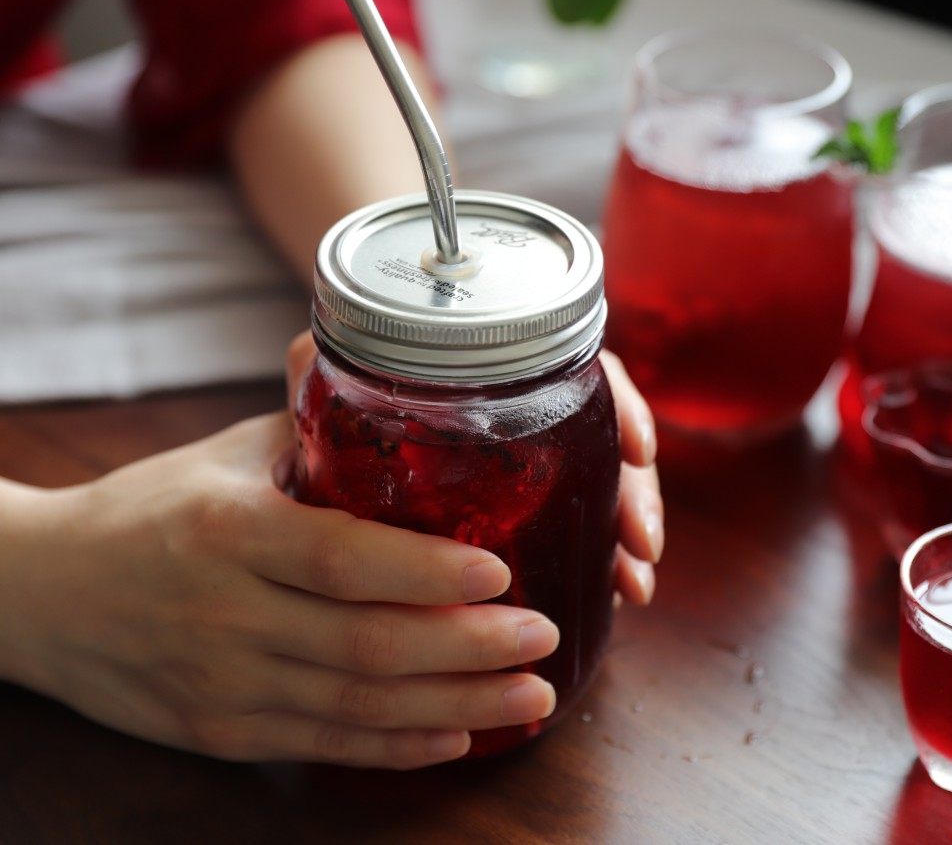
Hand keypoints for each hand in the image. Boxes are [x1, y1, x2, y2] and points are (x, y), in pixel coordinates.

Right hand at [0, 417, 559, 767]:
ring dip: (455, 709)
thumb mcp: (225, 455)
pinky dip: (397, 746)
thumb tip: (404, 393)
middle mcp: (226, 612)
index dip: (426, 571)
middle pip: (365, 643)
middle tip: (541, 639)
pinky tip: (457, 739)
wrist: (41, 593)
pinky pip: (324, 746)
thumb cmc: (145, 509)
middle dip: (468, 650)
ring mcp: (223, 683)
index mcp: (228, 529)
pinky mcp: (220, 731)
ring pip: (357, 706)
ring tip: (529, 699)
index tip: (502, 572)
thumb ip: (314, 430)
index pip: (341, 557)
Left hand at [286, 334, 663, 605]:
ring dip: (625, 534)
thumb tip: (306, 358)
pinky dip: (600, 563)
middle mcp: (528, 414)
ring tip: (632, 586)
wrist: (344, 440)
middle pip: (604, 439)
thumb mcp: (332, 385)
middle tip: (641, 543)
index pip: (580, 368)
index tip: (637, 446)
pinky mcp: (530, 513)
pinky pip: (579, 534)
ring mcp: (534, 465)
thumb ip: (322, 370)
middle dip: (633, 490)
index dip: (619, 403)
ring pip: (600, 490)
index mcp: (500, 371)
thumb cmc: (345, 404)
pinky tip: (613, 597)